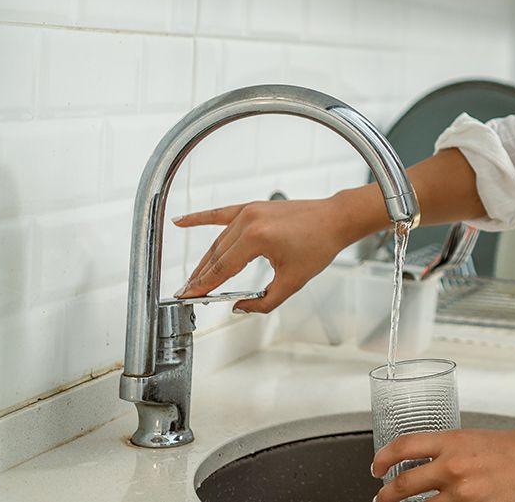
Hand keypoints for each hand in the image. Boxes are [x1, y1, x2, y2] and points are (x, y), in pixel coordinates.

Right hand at [172, 196, 357, 312]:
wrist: (335, 219)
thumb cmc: (319, 246)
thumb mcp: (293, 282)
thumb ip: (264, 302)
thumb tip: (238, 309)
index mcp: (257, 238)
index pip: (222, 269)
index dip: (203, 286)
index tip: (188, 297)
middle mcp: (249, 221)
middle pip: (217, 255)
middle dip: (200, 276)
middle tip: (186, 293)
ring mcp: (250, 211)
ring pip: (219, 241)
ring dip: (204, 260)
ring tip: (192, 278)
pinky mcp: (253, 206)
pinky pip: (221, 214)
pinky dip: (200, 218)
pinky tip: (180, 221)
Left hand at [372, 426, 514, 501]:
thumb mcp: (480, 439)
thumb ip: (454, 451)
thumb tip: (434, 464)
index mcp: (454, 441)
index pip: (403, 446)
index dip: (381, 458)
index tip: (375, 467)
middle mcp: (453, 467)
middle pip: (403, 485)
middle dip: (386, 496)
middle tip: (381, 499)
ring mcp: (464, 494)